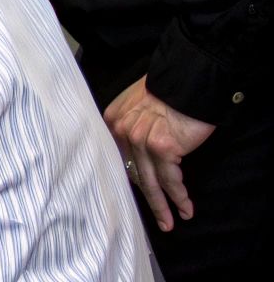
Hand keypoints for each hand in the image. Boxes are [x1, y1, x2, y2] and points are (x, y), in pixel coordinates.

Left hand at [103, 75, 216, 230]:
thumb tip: (135, 154)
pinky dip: (179, 196)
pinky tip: (186, 208)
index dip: (130, 179)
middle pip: (134, 173)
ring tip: (171, 222)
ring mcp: (141, 140)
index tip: (137, 197)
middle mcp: (122, 131)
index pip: (119, 158)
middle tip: (157, 220)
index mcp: (113, 121)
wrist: (189, 80)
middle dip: (147, 199)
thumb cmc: (168, 92)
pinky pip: (171, 179)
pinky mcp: (162, 147)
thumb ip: (132, 126)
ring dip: (164, 205)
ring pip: (151, 181)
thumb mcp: (139, 105)